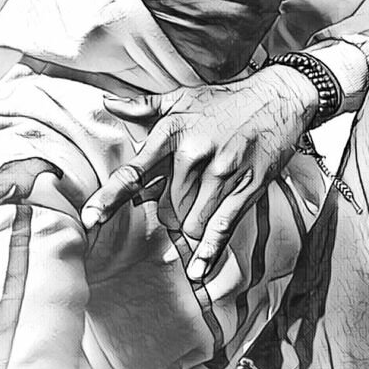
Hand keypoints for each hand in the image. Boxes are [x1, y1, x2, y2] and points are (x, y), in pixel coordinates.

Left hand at [81, 66, 318, 279]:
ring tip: (201, 208)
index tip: (90, 219)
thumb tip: (105, 103)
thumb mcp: (182, 98)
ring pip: (192, 220)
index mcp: (173, 132)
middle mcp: (195, 153)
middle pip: (167, 206)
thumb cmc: (226, 101)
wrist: (278, 97)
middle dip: (169, 212)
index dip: (111, 197)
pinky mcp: (247, 186)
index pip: (135, 170)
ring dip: (190, 226)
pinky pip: (223, 226)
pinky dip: (209, 251)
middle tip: (184, 197)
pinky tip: (197, 270)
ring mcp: (223, 172)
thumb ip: (143, 107)